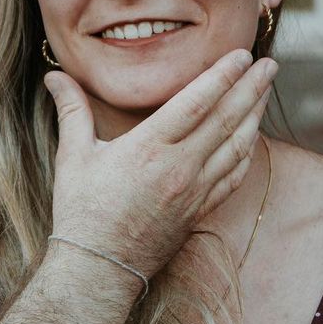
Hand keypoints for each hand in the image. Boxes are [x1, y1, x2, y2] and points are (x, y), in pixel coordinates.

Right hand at [45, 49, 276, 290]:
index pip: (196, 103)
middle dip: (250, 88)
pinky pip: (233, 175)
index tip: (240, 55)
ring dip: (254, 115)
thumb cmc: (82, 211)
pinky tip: (252, 136)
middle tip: (269, 63)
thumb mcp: (73, 156)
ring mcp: (195, 191)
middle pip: (226, 119)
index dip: (222, 76)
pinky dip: (247, 152)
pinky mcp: (201, 210)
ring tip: (265, 89)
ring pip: (237, 146)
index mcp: (148, 148)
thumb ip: (71, 110)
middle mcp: (179, 168)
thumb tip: (53, 76)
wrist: (100, 268)